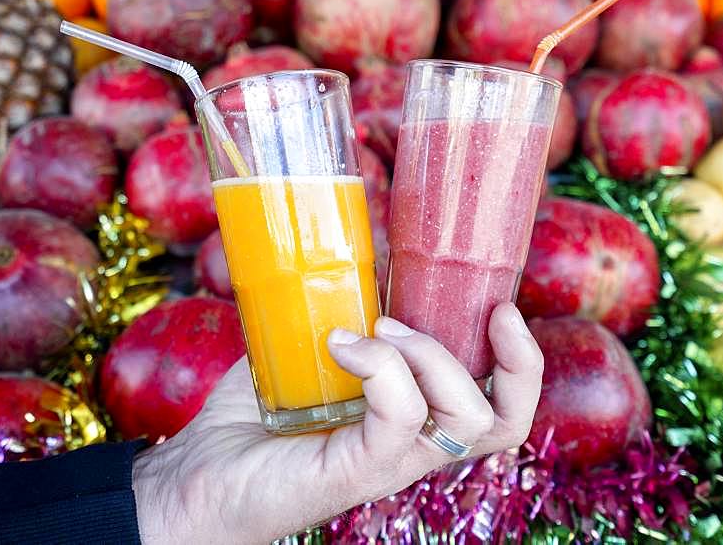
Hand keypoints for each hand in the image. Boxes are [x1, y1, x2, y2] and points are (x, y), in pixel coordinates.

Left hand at [131, 304, 542, 543]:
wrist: (198, 472)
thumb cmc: (257, 411)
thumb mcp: (315, 346)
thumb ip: (351, 310)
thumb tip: (377, 249)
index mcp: (417, 417)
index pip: (503, 405)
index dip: (523, 361)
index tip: (501, 306)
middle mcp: (414, 445)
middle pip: (504, 420)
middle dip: (497, 356)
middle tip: (421, 319)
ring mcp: (389, 464)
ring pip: (466, 418)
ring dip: (428, 354)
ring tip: (373, 329)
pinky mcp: (356, 474)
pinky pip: (400, 421)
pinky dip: (380, 368)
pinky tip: (340, 345)